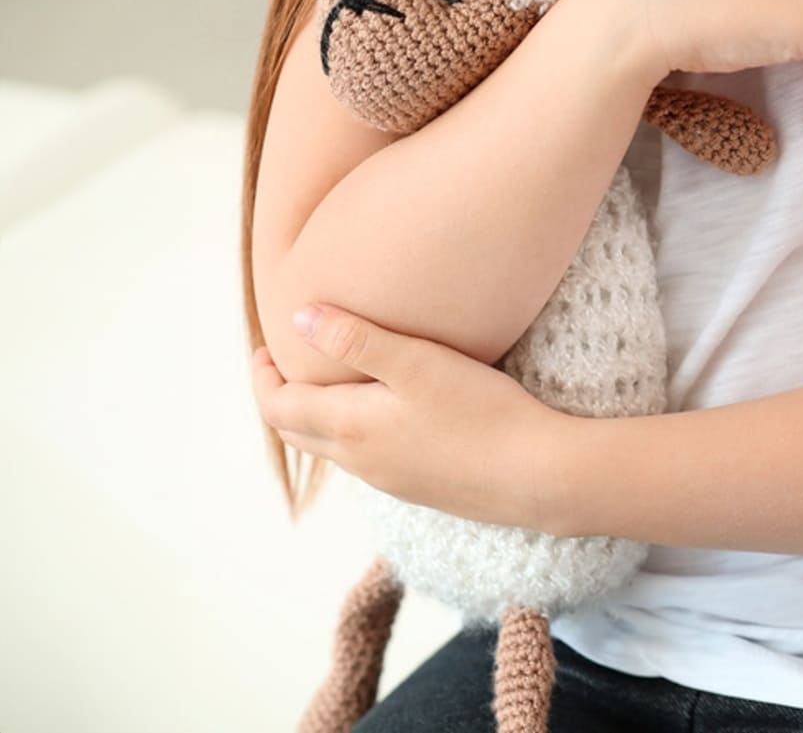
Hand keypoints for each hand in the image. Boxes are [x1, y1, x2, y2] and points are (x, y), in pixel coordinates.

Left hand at [251, 305, 570, 532]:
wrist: (539, 475)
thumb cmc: (481, 413)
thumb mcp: (418, 363)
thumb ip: (357, 338)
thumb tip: (299, 317)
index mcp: (350, 428)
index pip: (278, 408)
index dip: (262, 378)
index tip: (266, 348)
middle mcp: (362, 461)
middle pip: (297, 433)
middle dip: (281, 398)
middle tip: (286, 364)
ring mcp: (392, 479)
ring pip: (333, 449)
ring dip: (317, 417)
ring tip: (332, 383)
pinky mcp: (422, 487)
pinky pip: (367, 460)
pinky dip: (352, 434)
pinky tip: (386, 414)